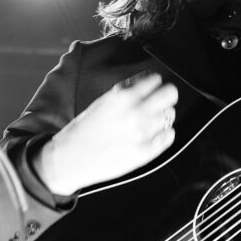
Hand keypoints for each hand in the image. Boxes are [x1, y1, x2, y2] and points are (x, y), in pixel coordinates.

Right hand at [36, 72, 179, 196]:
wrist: (70, 160)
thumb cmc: (82, 132)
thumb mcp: (101, 104)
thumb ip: (123, 94)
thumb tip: (142, 85)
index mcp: (122, 98)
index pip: (154, 80)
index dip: (154, 83)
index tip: (154, 86)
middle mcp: (136, 113)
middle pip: (170, 94)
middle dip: (166, 95)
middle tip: (161, 99)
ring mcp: (143, 134)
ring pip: (170, 115)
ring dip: (162, 116)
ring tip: (150, 121)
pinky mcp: (146, 152)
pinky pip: (169, 136)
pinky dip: (164, 133)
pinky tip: (154, 134)